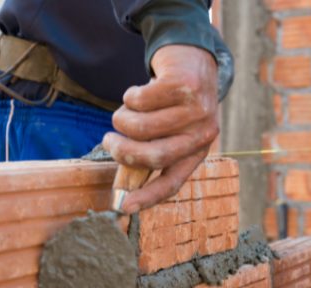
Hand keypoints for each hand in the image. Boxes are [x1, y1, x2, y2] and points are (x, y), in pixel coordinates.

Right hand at [102, 44, 218, 213]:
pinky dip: (130, 96)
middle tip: (108, 141)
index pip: (172, 183)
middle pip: (153, 156)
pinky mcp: (185, 85)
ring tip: (125, 111)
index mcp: (197, 153)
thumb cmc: (173, 104)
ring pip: (141, 127)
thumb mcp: (170, 132)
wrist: (192, 59)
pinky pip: (140, 100)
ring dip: (122, 119)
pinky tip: (139, 91)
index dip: (147, 197)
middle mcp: (202, 135)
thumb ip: (150, 154)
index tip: (124, 206)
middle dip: (122, 151)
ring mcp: (197, 110)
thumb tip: (123, 187)